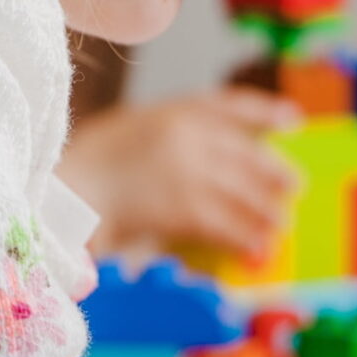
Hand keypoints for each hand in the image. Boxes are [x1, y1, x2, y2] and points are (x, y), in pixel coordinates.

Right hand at [57, 89, 300, 257]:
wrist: (62, 192)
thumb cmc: (84, 167)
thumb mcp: (130, 131)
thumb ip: (170, 136)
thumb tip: (209, 158)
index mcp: (173, 111)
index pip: (231, 105)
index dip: (265, 113)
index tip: (293, 120)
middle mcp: (188, 135)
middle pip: (245, 154)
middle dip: (272, 172)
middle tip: (294, 187)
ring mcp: (188, 169)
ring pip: (241, 191)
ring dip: (264, 212)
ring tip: (280, 227)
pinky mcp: (183, 206)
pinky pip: (225, 224)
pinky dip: (244, 239)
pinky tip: (257, 251)